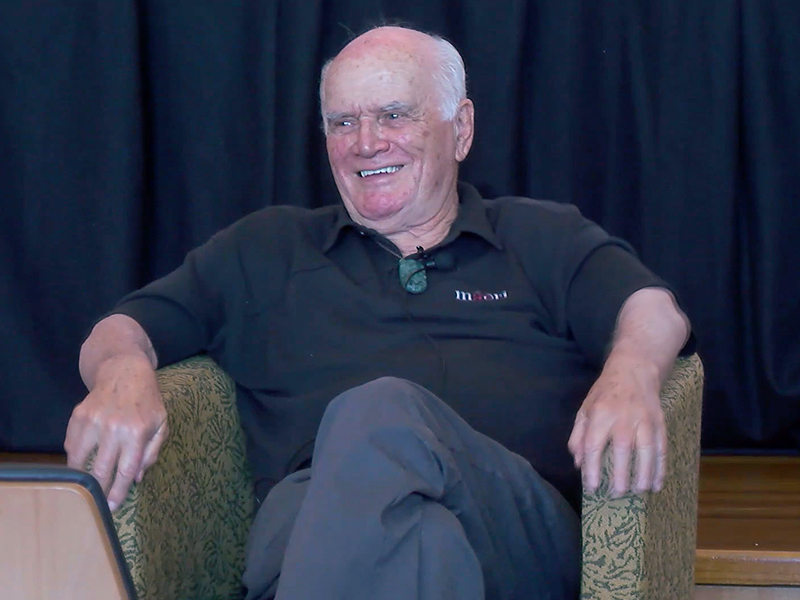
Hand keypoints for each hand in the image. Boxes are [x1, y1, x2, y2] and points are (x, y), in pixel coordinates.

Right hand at [64, 353, 167, 509]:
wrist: (125, 371)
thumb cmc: (147, 401)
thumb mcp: (161, 424)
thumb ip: (152, 452)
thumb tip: (137, 478)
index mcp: (136, 432)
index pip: (125, 471)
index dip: (118, 493)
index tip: (112, 507)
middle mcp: (113, 428)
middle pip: (100, 471)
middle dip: (99, 491)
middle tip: (98, 503)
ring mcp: (93, 421)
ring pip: (80, 461)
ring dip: (82, 477)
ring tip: (87, 485)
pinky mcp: (78, 416)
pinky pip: (71, 445)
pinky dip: (75, 457)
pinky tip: (82, 460)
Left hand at [567, 356, 665, 496]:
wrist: (634, 370)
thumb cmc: (605, 393)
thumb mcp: (585, 409)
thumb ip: (578, 436)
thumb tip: (578, 464)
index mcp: (600, 414)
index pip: (593, 445)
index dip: (592, 468)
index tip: (592, 488)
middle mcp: (622, 418)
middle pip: (622, 450)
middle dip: (620, 475)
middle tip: (616, 494)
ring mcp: (644, 420)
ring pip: (646, 450)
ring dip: (643, 474)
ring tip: (638, 492)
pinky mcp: (659, 423)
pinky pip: (661, 448)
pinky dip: (660, 468)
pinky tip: (657, 484)